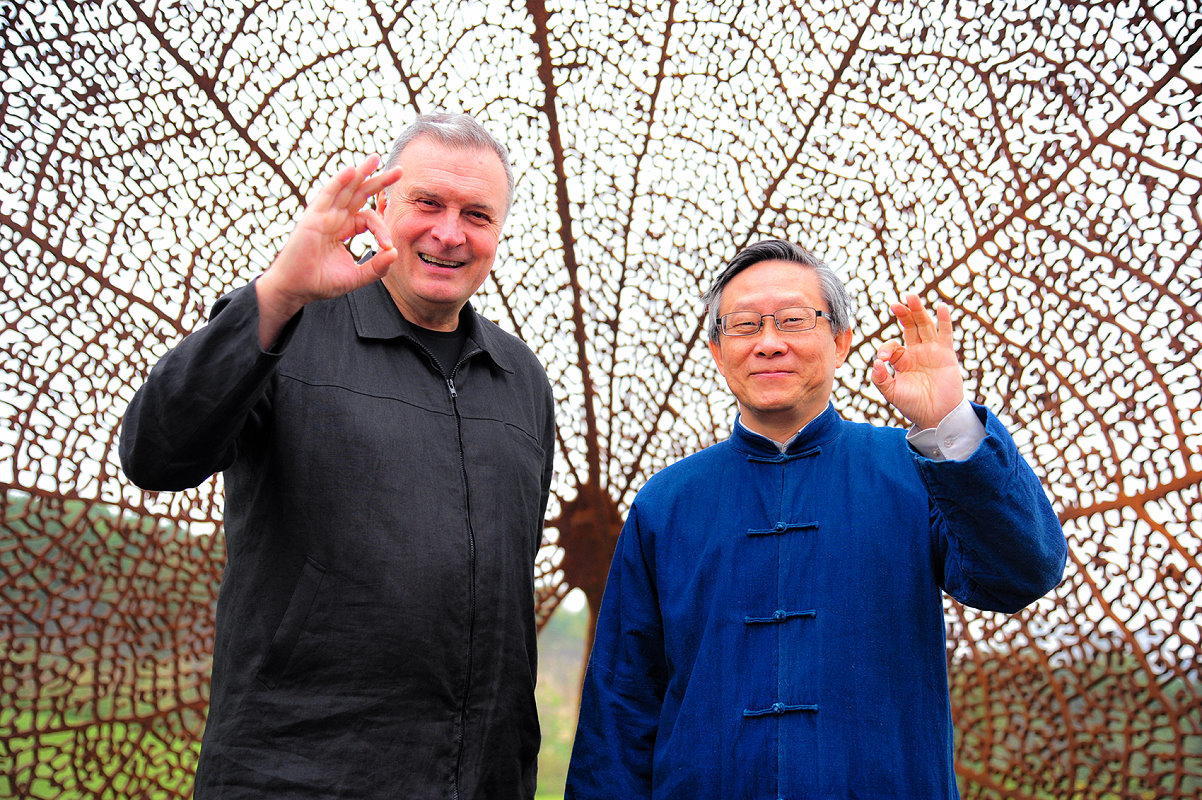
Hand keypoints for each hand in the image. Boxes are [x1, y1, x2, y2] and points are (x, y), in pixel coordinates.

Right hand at [256, 155, 401, 345]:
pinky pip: (328, 195)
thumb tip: (395, 253)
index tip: (387, 246)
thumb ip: (377, 267)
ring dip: (361, 172)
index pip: (369, 218)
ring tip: (375, 158)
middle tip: (399, 171)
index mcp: (345, 228)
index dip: (382, 229)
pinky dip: (339, 182)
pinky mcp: (313, 217)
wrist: (296, 288)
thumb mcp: (356, 276)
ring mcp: (324, 215)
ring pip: (345, 189)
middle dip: (379, 181)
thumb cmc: (322, 282)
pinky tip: (352, 172)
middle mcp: (335, 217)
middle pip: (360, 194)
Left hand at [870, 294, 965, 428]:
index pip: (893, 345)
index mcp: (902, 360)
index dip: (886, 348)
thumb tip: (876, 363)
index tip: (884, 358)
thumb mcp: (892, 392)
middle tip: (895, 302)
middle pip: (910, 327)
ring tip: (912, 297)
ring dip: (919, 311)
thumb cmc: (913, 405)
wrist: (936, 416)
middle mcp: (917, 352)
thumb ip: (881, 378)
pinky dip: (944, 320)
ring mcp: (932, 351)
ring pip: (925, 326)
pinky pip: (945, 334)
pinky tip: (941, 307)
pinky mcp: (946, 354)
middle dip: (903, 314)